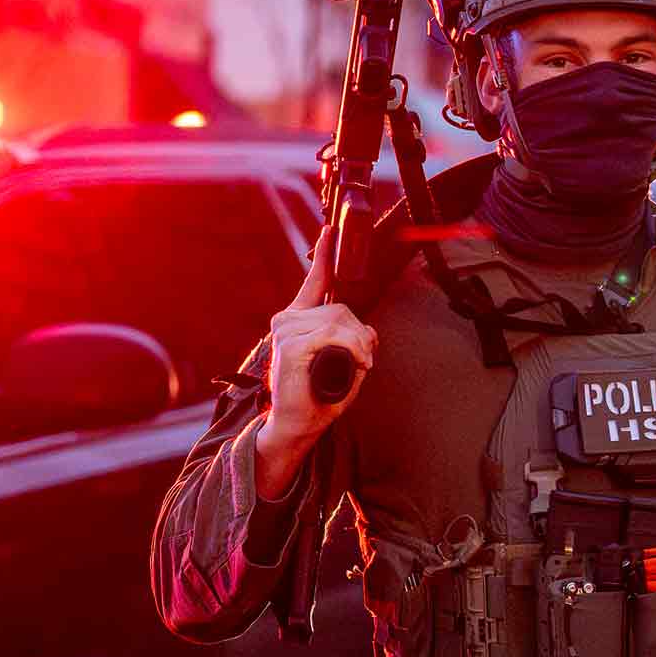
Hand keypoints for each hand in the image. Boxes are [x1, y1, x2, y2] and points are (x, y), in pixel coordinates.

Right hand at [257, 228, 376, 486]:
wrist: (297, 424)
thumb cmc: (318, 397)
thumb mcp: (345, 364)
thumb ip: (355, 342)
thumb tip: (369, 331)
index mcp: (297, 321)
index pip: (313, 282)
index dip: (323, 255)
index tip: (330, 232)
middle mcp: (287, 322)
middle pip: (340, 308)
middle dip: (360, 332)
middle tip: (366, 358)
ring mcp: (286, 332)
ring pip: (339, 320)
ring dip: (359, 343)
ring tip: (361, 364)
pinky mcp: (292, 346)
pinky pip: (332, 334)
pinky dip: (353, 347)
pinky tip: (358, 363)